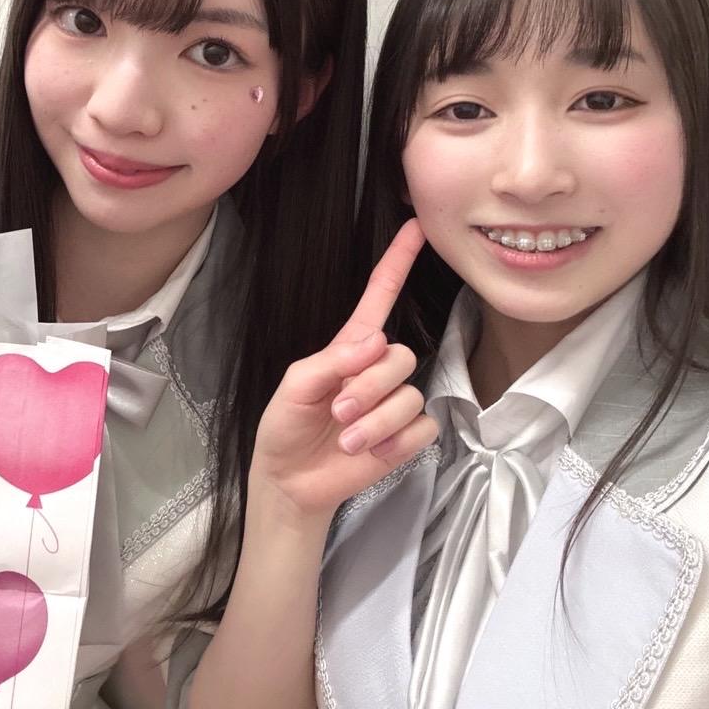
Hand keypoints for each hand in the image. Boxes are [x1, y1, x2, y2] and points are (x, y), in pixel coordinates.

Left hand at [250, 220, 438, 524]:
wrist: (290, 480)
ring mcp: (393, 403)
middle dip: (370, 387)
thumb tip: (377, 343)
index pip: (379, 296)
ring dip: (377, 421)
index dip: (397, 262)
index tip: (416, 227)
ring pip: (411, 395)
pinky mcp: (406, 436)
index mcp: (349, 347)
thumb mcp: (296, 386)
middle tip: (338, 411)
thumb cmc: (285, 426)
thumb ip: (332, 362)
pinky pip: (423, 427)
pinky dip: (396, 442)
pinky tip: (372, 452)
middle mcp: (376, 370)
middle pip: (401, 356)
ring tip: (347, 438)